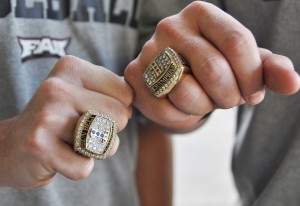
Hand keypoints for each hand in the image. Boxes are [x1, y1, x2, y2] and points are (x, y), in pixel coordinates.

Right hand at [0, 56, 132, 188]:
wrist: (13, 144)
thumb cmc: (59, 118)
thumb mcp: (83, 92)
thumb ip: (112, 90)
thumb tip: (138, 100)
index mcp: (71, 67)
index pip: (126, 92)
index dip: (118, 109)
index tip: (94, 111)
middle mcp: (57, 86)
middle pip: (121, 116)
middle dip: (109, 131)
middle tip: (83, 130)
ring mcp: (47, 116)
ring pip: (107, 142)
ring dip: (97, 150)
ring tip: (72, 142)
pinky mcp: (39, 146)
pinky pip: (85, 167)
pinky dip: (77, 168)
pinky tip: (59, 157)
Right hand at [125, 2, 299, 130]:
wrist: (174, 78)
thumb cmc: (213, 68)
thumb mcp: (244, 64)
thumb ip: (270, 69)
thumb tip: (292, 83)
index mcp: (201, 13)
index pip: (237, 43)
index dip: (252, 78)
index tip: (252, 93)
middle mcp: (170, 26)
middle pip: (214, 70)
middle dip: (229, 96)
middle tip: (226, 98)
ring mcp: (148, 52)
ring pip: (187, 92)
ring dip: (203, 107)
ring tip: (201, 99)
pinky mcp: (134, 78)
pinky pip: (166, 110)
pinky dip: (180, 116)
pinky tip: (179, 105)